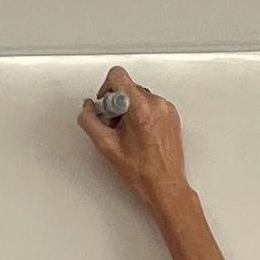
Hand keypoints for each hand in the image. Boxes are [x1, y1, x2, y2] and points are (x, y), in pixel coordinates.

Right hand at [78, 66, 191, 205]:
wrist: (165, 184)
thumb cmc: (141, 170)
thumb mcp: (105, 145)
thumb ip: (89, 120)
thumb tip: (87, 108)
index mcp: (140, 108)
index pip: (118, 75)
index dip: (106, 89)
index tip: (107, 106)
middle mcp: (156, 104)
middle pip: (128, 87)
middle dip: (117, 104)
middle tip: (116, 127)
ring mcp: (166, 109)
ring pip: (140, 96)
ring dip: (130, 110)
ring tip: (129, 134)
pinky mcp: (172, 115)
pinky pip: (152, 105)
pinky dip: (143, 114)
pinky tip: (140, 134)